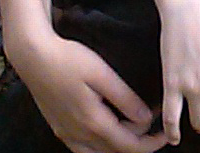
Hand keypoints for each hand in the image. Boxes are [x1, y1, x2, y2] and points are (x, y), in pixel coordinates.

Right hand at [14, 34, 168, 152]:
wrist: (33, 56)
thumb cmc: (68, 59)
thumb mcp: (101, 74)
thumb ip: (125, 99)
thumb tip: (146, 120)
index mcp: (93, 122)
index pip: (130, 146)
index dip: (152, 144)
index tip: (166, 133)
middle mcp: (79, 135)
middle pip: (116, 152)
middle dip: (139, 142)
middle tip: (153, 122)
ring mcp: (66, 134)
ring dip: (120, 144)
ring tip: (134, 124)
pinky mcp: (59, 129)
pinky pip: (85, 149)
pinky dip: (102, 145)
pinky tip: (108, 129)